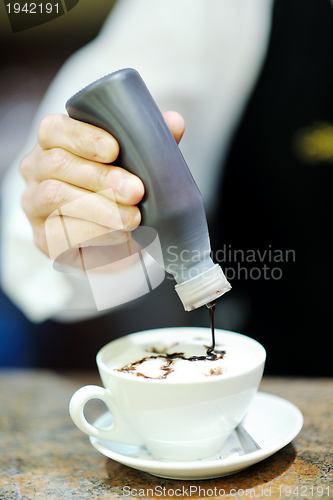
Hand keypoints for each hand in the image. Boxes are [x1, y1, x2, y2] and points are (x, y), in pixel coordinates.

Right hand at [20, 111, 184, 268]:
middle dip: (100, 177)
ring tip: (133, 217)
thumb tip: (175, 122)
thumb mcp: (136, 166)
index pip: (54, 129)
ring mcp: (34, 204)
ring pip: (55, 197)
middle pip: (56, 163)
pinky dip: (93, 232)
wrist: (113, 239)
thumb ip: (149, 142)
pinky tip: (119, 234)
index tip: (114, 149)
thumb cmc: (120, 193)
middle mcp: (36, 169)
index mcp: (55, 142)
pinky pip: (58, 232)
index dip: (82, 136)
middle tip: (136, 191)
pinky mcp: (43, 237)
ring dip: (100, 207)